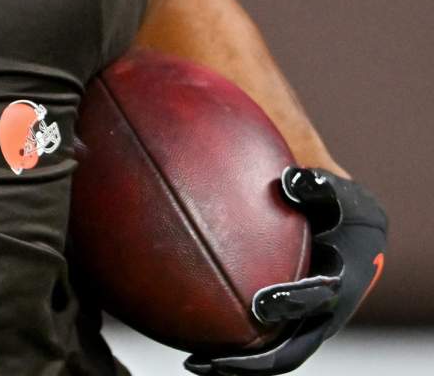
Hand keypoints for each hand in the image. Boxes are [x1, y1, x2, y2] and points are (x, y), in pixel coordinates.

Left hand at [184, 167, 386, 374]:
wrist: (340, 220)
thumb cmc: (330, 200)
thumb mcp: (330, 191)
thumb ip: (316, 186)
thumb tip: (292, 180)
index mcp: (346, 280)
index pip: (323, 298)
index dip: (295, 301)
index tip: (263, 303)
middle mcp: (328, 312)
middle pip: (296, 346)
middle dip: (260, 357)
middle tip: (222, 360)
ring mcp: (307, 324)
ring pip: (276, 354)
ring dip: (241, 364)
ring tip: (198, 364)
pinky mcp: (286, 325)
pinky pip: (259, 343)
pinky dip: (232, 350)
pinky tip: (192, 348)